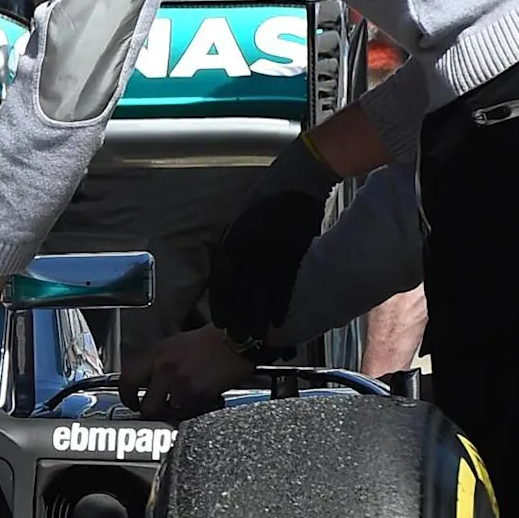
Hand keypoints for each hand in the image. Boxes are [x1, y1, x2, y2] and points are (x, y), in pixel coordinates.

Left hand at [128, 326, 254, 420]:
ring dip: (175, 412)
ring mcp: (181, 384)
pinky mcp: (199, 395)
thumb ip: (158, 361)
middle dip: (151, 412)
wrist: (235, 340)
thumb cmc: (210, 340)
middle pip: (147, 406)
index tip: (130, 400)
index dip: (126, 396)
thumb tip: (147, 378)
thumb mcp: (175, 343)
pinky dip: (194, 411)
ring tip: (183, 404)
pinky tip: (200, 400)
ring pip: (168, 413)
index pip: (128, 380)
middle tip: (156, 411)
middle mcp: (165, 369)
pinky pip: (189, 413)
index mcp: (157, 354)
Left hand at [201, 141, 336, 341]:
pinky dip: (280, 305)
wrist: (297, 179)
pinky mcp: (291, 253)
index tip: (221, 323)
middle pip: (237, 292)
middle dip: (236, 318)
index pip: (220, 282)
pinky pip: (284, 285)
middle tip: (237, 338)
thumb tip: (230, 274)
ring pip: (259, 294)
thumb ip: (235, 247)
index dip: (220, 305)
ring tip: (258, 336)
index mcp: (230, 241)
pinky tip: (278, 320)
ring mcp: (268, 252)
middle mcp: (245, 249)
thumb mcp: (241, 220)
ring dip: (257, 318)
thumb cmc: (268, 200)